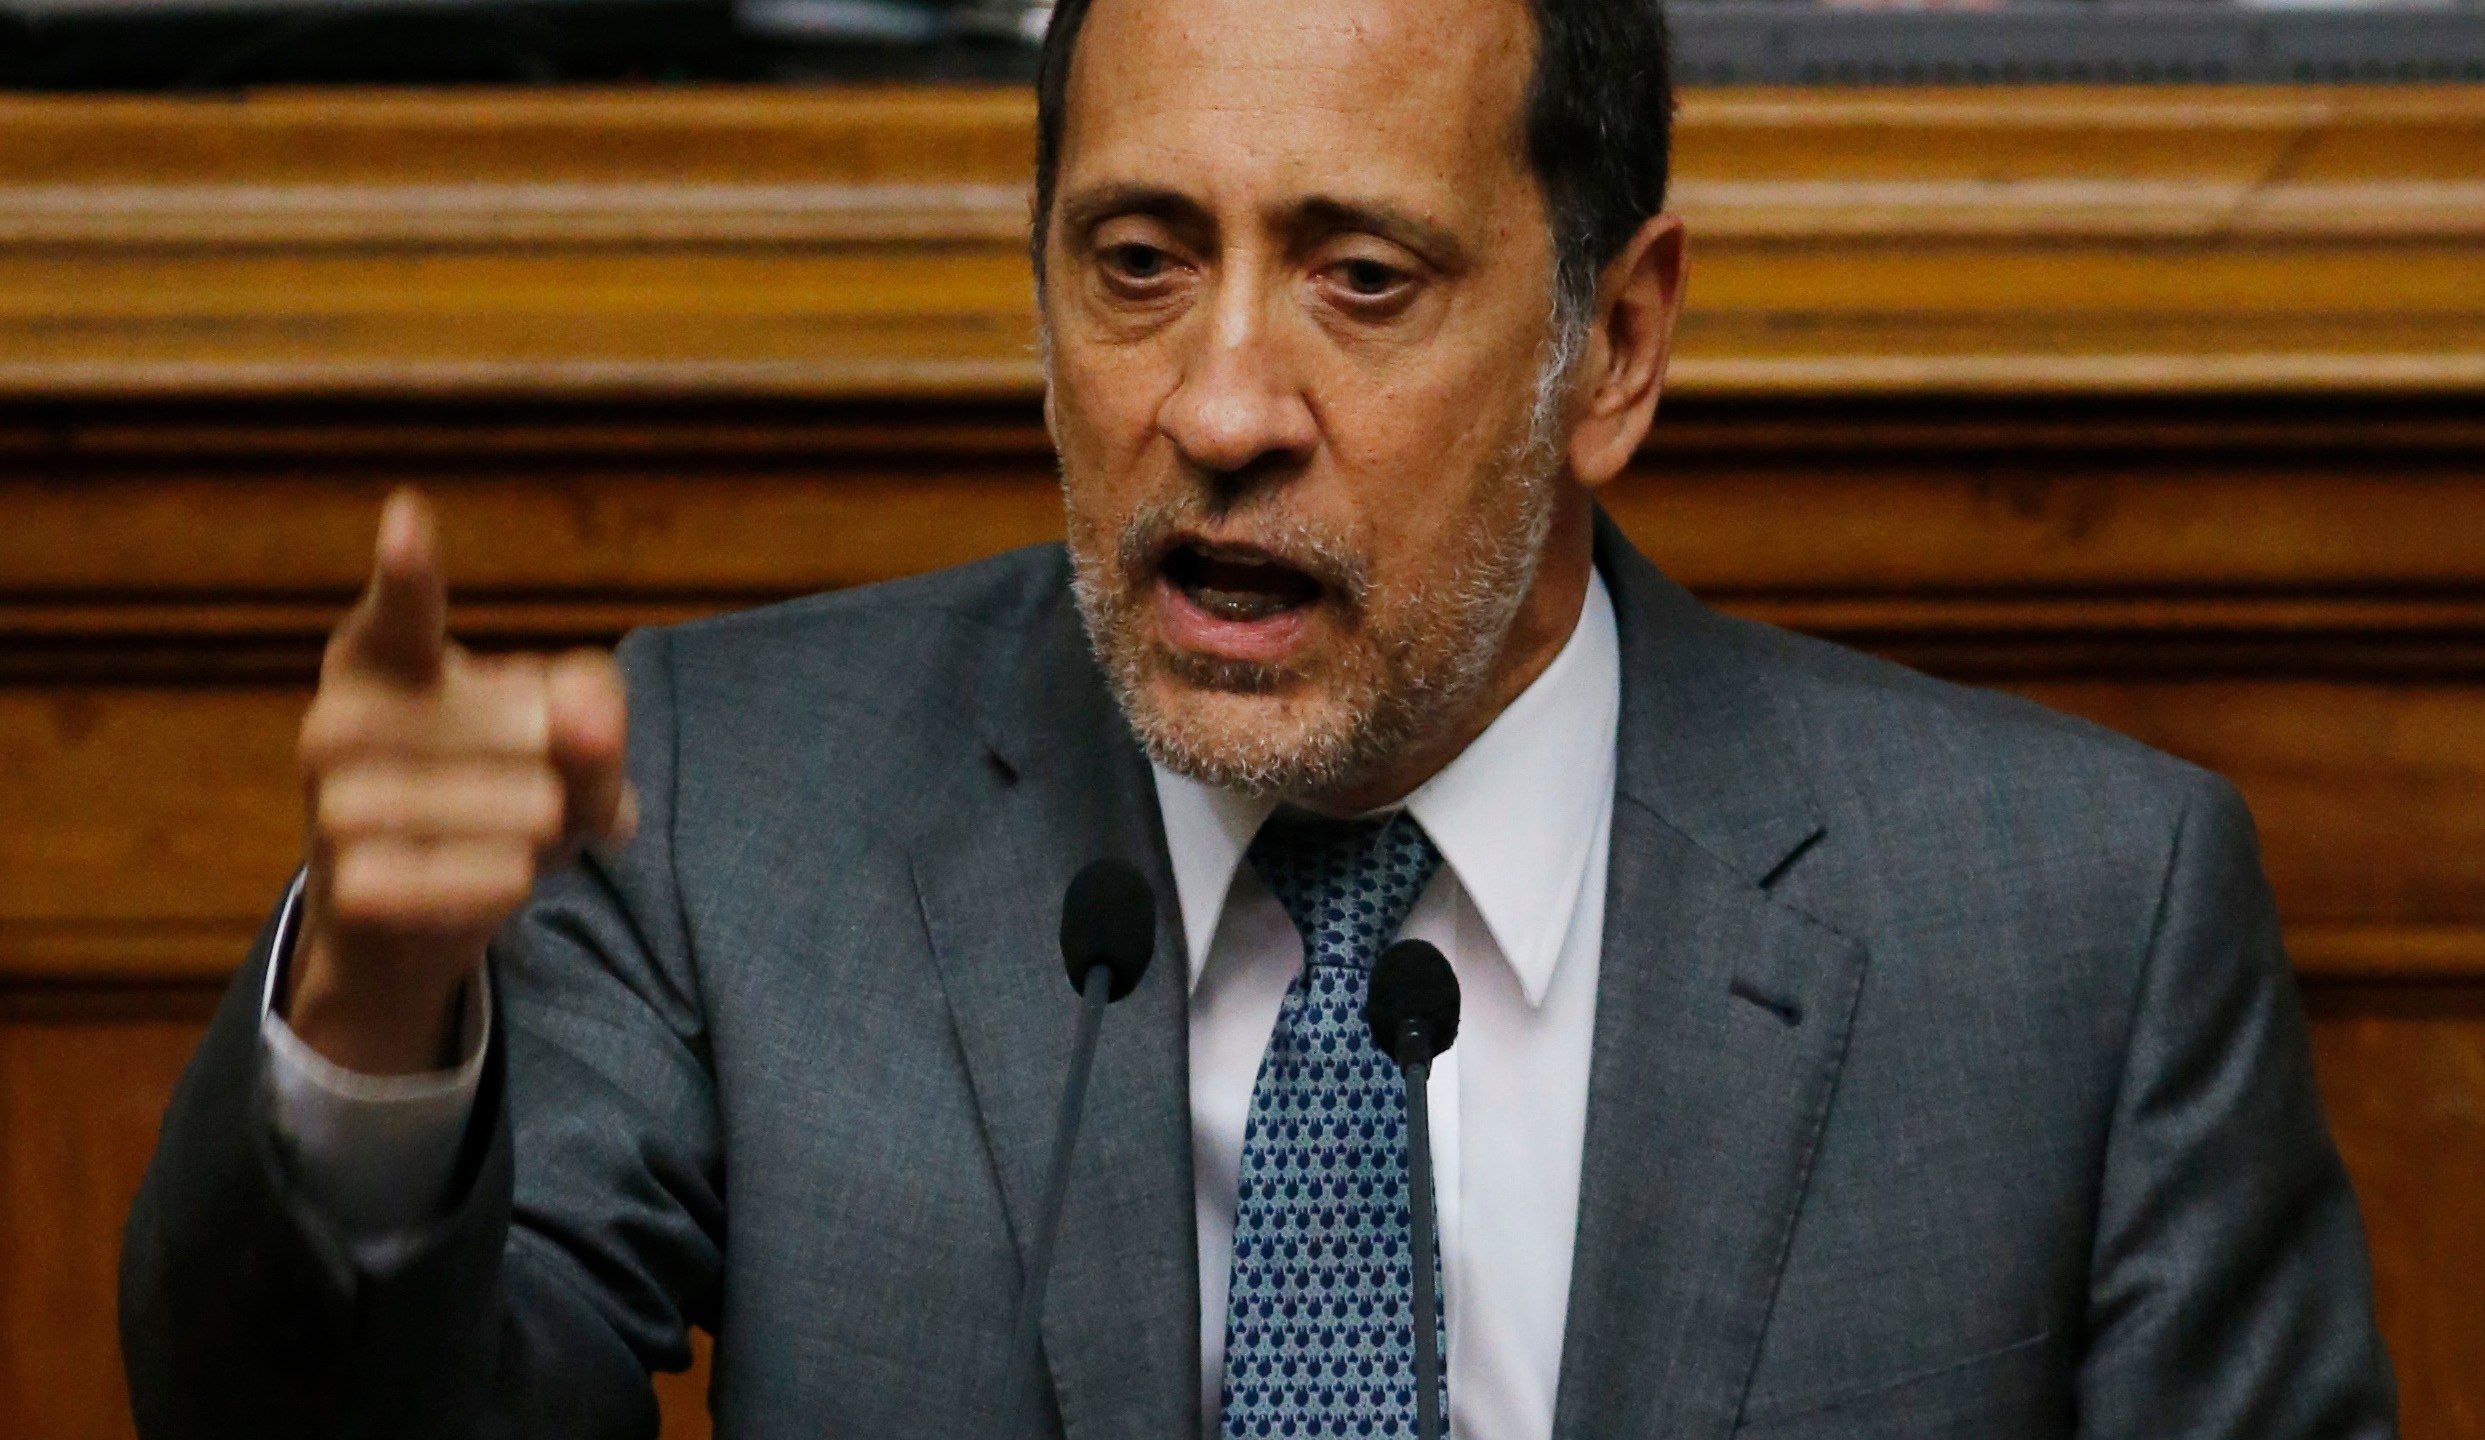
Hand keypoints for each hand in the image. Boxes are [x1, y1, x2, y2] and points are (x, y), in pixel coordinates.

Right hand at [285, 489, 636, 1074]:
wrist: (415, 922)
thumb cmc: (500, 796)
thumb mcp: (569, 751)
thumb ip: (595, 715)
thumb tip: (590, 715)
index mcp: (385, 656)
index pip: (401, 609)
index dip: (409, 570)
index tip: (409, 518)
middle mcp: (338, 719)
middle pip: (486, 716)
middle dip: (549, 750)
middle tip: (562, 779)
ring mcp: (328, 803)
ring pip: (464, 800)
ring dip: (530, 817)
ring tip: (542, 826)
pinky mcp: (343, 885)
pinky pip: (442, 876)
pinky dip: (496, 877)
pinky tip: (514, 872)